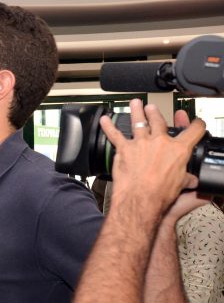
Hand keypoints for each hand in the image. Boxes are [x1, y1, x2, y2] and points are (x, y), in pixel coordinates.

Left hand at [100, 99, 205, 220]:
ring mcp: (141, 143)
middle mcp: (160, 142)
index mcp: (178, 150)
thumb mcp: (181, 185)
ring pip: (138, 122)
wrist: (140, 198)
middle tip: (152, 108)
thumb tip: (191, 181)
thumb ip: (186, 178)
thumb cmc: (160, 194)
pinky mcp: (124, 149)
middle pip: (159, 121)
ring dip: (136, 111)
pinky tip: (104, 120)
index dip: (197, 126)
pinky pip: (115, 135)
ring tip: (135, 103)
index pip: (193, 131)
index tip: (196, 124)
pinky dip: (108, 127)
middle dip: (156, 113)